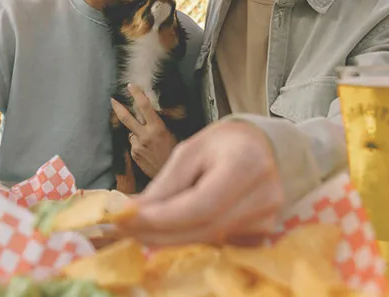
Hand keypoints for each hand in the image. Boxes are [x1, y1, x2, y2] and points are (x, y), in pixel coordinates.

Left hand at [110, 84, 176, 177]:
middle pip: (126, 118)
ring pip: (131, 133)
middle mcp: (145, 136)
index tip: (131, 86)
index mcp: (157, 128)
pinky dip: (138, 144)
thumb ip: (159, 124)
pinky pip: (133, 144)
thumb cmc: (175, 153)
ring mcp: (137, 146)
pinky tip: (148, 151)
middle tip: (112, 100)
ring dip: (136, 133)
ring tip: (149, 142)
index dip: (137, 94)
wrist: (171, 174)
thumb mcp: (172, 134)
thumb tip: (151, 114)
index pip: (144, 106)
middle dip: (118, 107)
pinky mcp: (134, 155)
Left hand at [117, 120, 282, 245]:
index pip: (202, 204)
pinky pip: (216, 243)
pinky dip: (187, 238)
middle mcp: (264, 196)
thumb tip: (131, 212)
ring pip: (206, 239)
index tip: (127, 218)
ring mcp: (267, 219)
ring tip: (137, 227)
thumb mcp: (190, 151)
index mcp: (247, 165)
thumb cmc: (222, 145)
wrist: (260, 149)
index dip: (163, 218)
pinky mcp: (261, 234)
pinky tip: (167, 230)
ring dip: (167, 238)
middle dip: (157, 232)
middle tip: (121, 228)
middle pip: (204, 228)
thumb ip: (165, 184)